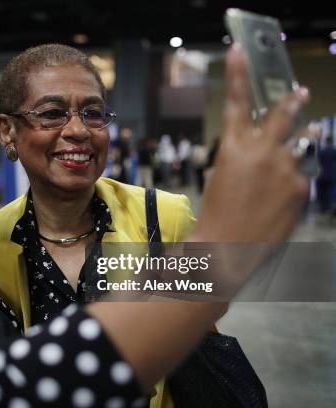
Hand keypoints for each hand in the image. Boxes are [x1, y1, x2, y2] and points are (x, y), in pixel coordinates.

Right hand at [194, 44, 309, 242]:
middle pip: (282, 116)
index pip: (234, 104)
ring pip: (296, 149)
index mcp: (234, 149)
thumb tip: (267, 155)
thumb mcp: (222, 179)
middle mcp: (262, 153)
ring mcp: (285, 169)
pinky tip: (278, 201)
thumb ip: (245, 160)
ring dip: (293, 151)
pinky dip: (291, 184)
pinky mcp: (300, 187)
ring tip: (289, 160)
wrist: (228, 249)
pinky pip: (299, 177)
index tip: (239, 52)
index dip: (236, 74)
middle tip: (299, 92)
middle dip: (290, 102)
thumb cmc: (216, 217)